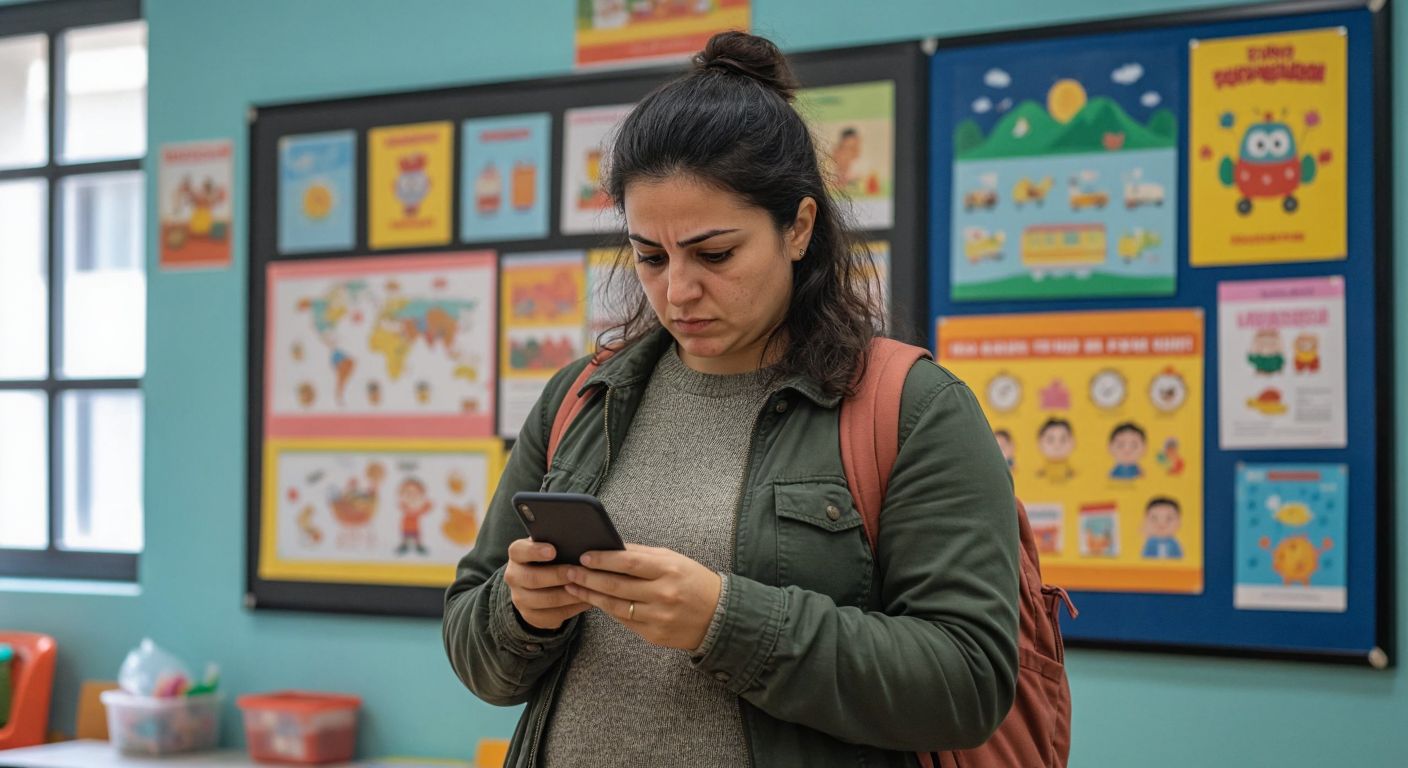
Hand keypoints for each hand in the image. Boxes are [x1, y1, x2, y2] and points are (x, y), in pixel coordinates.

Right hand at [503, 538, 591, 630]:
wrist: (536, 585)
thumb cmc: (549, 559)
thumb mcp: (548, 546)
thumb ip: (557, 542)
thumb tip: (579, 538)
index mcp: (517, 555)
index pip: (519, 551)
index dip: (535, 551)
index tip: (553, 551)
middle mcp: (514, 577)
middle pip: (532, 578)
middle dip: (557, 575)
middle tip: (576, 572)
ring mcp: (520, 599)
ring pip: (546, 600)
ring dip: (569, 594)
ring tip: (587, 587)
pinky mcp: (531, 616)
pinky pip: (554, 615)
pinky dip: (573, 608)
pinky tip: (586, 600)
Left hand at [564, 544, 722, 650]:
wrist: (719, 617)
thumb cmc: (694, 582)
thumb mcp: (674, 560)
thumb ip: (643, 555)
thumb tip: (612, 547)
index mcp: (669, 570)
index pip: (629, 562)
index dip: (604, 559)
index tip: (584, 556)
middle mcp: (663, 594)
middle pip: (616, 585)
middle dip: (588, 578)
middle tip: (568, 572)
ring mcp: (658, 617)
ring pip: (615, 606)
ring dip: (591, 596)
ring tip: (573, 587)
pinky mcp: (654, 635)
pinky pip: (624, 621)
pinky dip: (608, 610)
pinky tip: (595, 601)